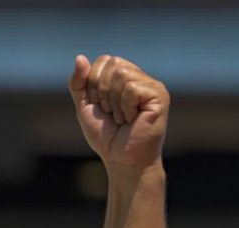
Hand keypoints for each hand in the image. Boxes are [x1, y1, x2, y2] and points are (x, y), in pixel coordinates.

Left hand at [70, 54, 168, 175]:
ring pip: (122, 75)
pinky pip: (132, 88)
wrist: (121, 159)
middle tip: (112, 113)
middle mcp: (140, 77)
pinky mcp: (159, 94)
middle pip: (112, 63)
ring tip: (123, 118)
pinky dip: (125, 108)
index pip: (103, 61)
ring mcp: (151, 85)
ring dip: (114, 103)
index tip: (101, 106)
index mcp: (124, 77)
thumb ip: (79, 83)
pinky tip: (133, 120)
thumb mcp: (85, 107)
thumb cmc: (105, 136)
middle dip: (102, 92)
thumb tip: (79, 57)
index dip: (93, 84)